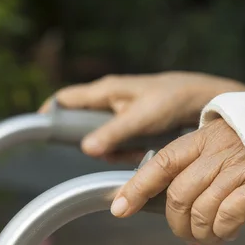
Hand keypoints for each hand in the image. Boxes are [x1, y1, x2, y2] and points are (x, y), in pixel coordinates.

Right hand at [39, 71, 244, 162]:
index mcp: (105, 90)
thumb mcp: (141, 117)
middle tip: (105, 153)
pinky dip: (127, 151)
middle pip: (83, 124)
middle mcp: (110, 100)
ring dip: (112, 151)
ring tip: (132, 152)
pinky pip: (121, 143)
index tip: (40, 133)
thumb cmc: (171, 99)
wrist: (203, 99)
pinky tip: (141, 153)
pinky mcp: (135, 126)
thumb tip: (86, 149)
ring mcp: (122, 114)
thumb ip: (113, 132)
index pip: (65, 99)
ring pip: (103, 138)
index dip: (49, 114)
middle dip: (90, 143)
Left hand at [109, 118, 244, 244]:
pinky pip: (228, 217)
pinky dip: (222, 232)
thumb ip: (195, 164)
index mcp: (201, 139)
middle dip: (176, 223)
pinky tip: (225, 235)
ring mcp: (238, 168)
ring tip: (206, 239)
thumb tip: (166, 199)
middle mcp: (217, 152)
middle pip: (179, 195)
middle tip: (185, 234)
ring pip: (201, 210)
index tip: (119, 209)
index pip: (161, 163)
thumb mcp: (219, 142)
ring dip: (200, 233)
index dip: (137, 188)